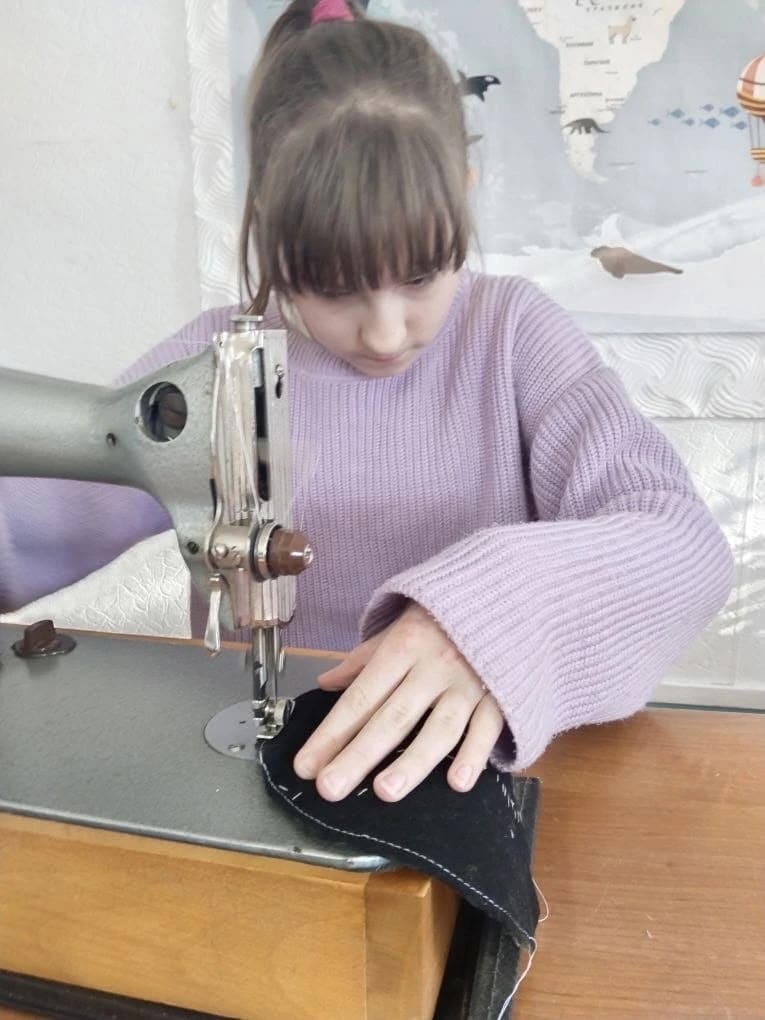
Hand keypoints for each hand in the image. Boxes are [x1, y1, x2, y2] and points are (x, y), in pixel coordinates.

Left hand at [293, 602, 504, 801]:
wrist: (506, 593)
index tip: (306, 765)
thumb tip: (326, 684)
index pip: (361, 697)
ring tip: (385, 791)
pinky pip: (487, 728)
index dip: (332, 732)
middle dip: (359, 754)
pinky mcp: (500, 696)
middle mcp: (434, 667)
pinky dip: (474, 755)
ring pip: (440, 728)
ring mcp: (469, 684)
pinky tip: (457, 782)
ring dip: (413, 762)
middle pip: (393, 717)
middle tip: (330, 787)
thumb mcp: (398, 627)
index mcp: (403, 647)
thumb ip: (363, 659)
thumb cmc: (444, 615)